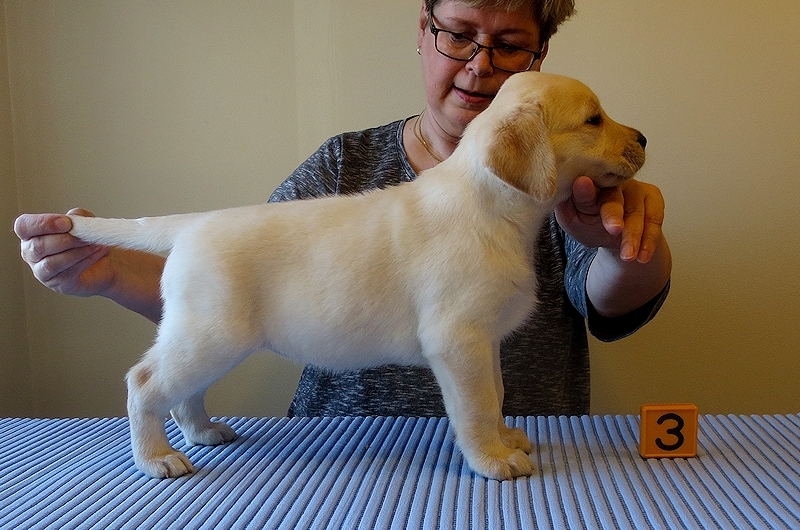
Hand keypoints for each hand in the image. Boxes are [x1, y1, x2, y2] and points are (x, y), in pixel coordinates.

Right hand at [15, 208, 165, 321]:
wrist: (108, 261)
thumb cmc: (89, 240)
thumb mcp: (84, 222)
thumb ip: (76, 217)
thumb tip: (73, 220)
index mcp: (32, 234)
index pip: (24, 226)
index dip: (42, 223)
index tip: (66, 223)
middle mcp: (32, 253)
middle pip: (38, 246)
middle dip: (65, 240)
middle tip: (85, 236)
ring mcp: (42, 271)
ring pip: (52, 263)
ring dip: (76, 252)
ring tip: (93, 245)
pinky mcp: (57, 284)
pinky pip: (66, 273)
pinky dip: (84, 261)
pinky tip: (96, 254)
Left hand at [555, 177, 664, 263]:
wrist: (616, 238)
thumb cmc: (588, 224)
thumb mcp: (572, 220)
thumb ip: (568, 206)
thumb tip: (572, 186)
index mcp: (588, 183)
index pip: (585, 185)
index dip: (585, 188)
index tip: (583, 185)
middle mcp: (612, 181)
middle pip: (613, 199)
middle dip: (613, 215)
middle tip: (613, 229)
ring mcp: (634, 187)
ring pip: (636, 213)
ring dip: (632, 237)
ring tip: (628, 257)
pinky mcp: (652, 195)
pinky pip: (654, 218)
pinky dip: (649, 239)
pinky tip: (642, 256)